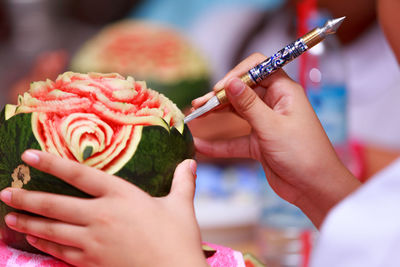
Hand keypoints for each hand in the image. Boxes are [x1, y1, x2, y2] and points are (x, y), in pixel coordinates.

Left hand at [0, 150, 206, 266]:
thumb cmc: (178, 239)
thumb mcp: (182, 206)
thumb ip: (183, 182)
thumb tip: (191, 162)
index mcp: (122, 196)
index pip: (80, 175)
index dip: (52, 164)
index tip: (29, 156)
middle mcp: (102, 216)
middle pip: (56, 205)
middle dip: (27, 199)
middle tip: (5, 193)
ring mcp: (94, 242)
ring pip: (53, 231)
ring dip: (29, 224)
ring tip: (11, 219)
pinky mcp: (93, 263)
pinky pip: (61, 253)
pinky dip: (45, 247)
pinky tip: (35, 243)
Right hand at [193, 53, 360, 226]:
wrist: (315, 188)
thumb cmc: (302, 154)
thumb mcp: (271, 127)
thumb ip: (248, 104)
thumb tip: (230, 81)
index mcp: (284, 92)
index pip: (257, 69)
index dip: (236, 75)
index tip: (219, 89)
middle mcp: (274, 104)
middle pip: (242, 92)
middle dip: (219, 96)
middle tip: (198, 104)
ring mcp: (266, 124)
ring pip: (236, 113)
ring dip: (217, 115)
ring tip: (195, 116)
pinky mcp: (259, 143)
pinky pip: (235, 140)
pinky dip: (219, 144)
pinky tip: (201, 145)